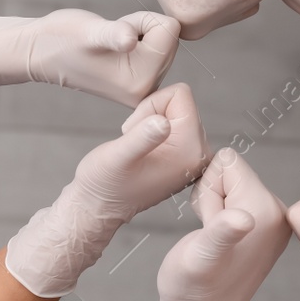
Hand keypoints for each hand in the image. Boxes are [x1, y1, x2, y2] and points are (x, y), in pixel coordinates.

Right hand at [0, 9, 179, 105]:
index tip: (115, 33)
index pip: (170, 30)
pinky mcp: (138, 81)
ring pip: (163, 40)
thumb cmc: (61, 38)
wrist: (42, 51)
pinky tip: (115, 50)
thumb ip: (112, 35)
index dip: (141, 21)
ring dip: (138, 33)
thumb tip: (128, 40)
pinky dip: (137, 40)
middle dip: (142, 28)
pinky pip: (155, 47)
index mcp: (141, 81)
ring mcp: (143, 88)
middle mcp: (146, 90)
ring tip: (108, 43)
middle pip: (170, 36)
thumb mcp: (89, 32)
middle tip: (110, 37)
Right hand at [5, 83, 211, 296]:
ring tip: (137, 150)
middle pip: (179, 102)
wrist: (99, 206)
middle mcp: (199, 153)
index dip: (151, 106)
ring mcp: (193, 155)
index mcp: (191, 150)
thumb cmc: (104, 184)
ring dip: (150, 122)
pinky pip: (173, 121)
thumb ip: (142, 138)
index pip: (180, 94)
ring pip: (174, 110)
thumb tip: (164, 121)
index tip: (136, 133)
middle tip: (135, 145)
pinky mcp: (184, 156)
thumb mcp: (118, 157)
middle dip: (151, 114)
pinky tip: (144, 153)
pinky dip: (153, 129)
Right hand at [134, 150, 291, 300]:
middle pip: (230, 170)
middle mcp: (276, 214)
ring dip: (212, 208)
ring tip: (211, 241)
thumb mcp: (201, 257)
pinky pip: (232, 199)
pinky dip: (217, 215)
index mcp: (267, 212)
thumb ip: (222, 233)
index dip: (208, 190)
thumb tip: (243, 218)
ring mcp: (270, 222)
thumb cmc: (191, 289)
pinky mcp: (260, 229)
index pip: (228, 162)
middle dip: (211, 198)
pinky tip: (218, 243)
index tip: (209, 224)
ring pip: (228, 184)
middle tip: (209, 236)